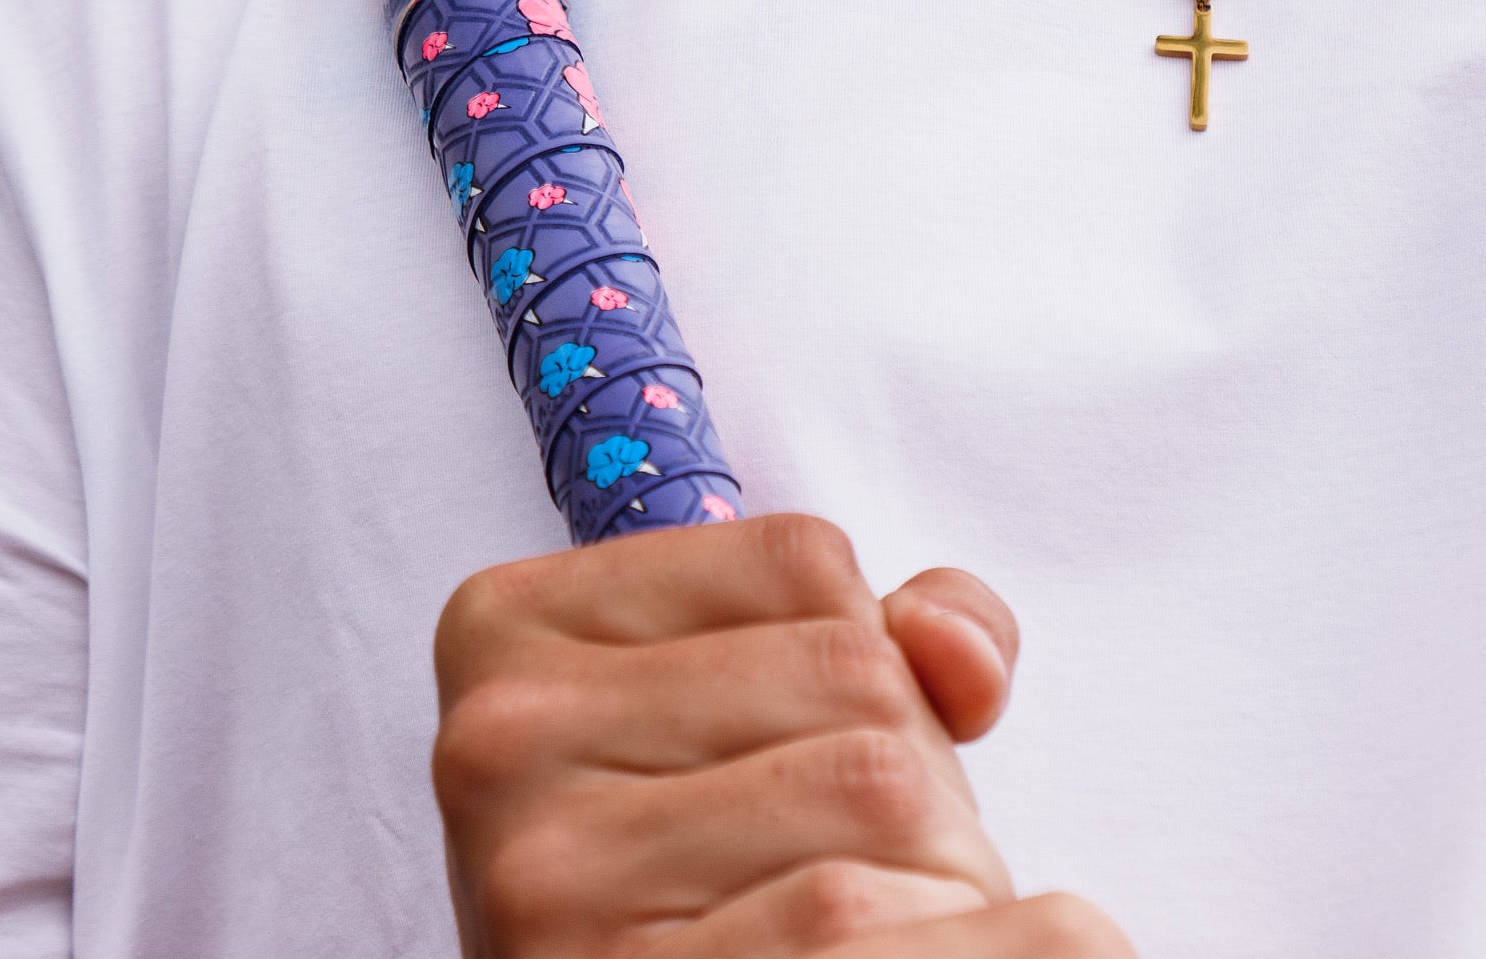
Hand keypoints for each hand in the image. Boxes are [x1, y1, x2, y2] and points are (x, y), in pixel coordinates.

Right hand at [432, 511, 1134, 957]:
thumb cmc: (685, 888)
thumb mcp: (732, 719)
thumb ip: (869, 638)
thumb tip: (957, 653)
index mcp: (512, 626)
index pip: (806, 563)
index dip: (871, 658)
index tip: (821, 749)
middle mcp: (507, 742)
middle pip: (856, 681)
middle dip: (920, 779)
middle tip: (876, 869)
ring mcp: (552, 880)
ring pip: (881, 800)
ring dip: (944, 876)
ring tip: (882, 928)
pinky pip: (857, 916)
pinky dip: (978, 936)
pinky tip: (936, 941)